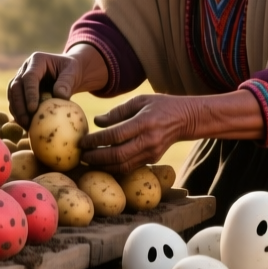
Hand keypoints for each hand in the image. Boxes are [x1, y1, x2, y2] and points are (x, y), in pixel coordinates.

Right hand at [6, 51, 82, 128]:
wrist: (69, 73)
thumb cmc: (72, 71)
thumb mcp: (73, 72)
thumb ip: (67, 82)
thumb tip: (60, 96)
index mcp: (37, 60)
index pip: (29, 77)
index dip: (29, 93)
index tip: (33, 109)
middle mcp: (25, 68)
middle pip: (16, 87)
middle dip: (19, 105)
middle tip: (26, 121)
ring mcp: (21, 79)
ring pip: (12, 95)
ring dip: (17, 111)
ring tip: (25, 126)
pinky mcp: (21, 90)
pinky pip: (15, 102)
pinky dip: (18, 113)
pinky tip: (25, 125)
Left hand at [79, 93, 195, 174]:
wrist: (185, 119)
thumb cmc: (160, 106)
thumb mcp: (140, 100)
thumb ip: (118, 111)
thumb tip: (97, 122)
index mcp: (144, 122)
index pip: (116, 135)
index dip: (97, 140)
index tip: (83, 141)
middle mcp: (148, 140)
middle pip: (118, 155)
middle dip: (96, 157)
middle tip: (82, 155)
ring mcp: (151, 153)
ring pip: (123, 165)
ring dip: (103, 166)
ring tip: (88, 161)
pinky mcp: (152, 160)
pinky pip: (130, 167)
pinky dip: (114, 167)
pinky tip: (102, 163)